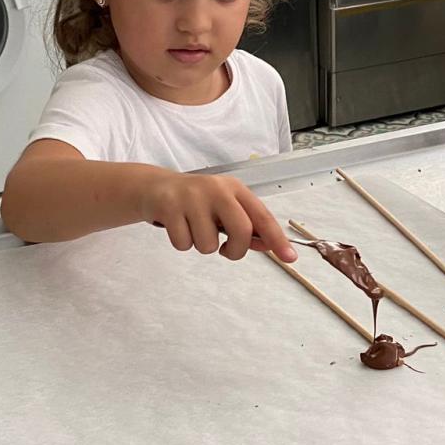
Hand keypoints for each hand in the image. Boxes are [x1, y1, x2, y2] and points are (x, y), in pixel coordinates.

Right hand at [138, 173, 296, 262]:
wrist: (155, 186)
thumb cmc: (196, 201)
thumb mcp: (223, 207)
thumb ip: (246, 226)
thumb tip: (269, 245)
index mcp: (234, 189)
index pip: (262, 216)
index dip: (277, 239)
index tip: (290, 257)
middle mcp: (216, 189)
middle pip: (241, 230)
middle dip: (235, 250)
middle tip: (225, 250)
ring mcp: (192, 197)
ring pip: (208, 244)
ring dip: (201, 245)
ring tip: (193, 228)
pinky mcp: (170, 206)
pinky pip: (184, 244)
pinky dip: (181, 243)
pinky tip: (177, 226)